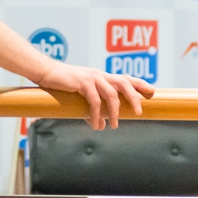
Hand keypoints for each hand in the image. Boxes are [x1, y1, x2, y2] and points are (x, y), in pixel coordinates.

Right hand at [34, 62, 151, 128]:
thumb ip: (92, 109)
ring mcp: (92, 77)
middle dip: (134, 97)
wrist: (46, 72)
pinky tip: (96, 124)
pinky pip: (95, 101)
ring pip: (112, 94)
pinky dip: (97, 114)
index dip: (140, 84)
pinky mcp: (83, 82)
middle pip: (125, 83)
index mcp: (102, 76)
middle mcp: (100, 75)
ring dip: (115, 112)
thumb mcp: (80, 95)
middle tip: (139, 113)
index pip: (126, 78)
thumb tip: (100, 124)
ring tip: (114, 125)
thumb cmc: (62, 84)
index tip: (152, 91)